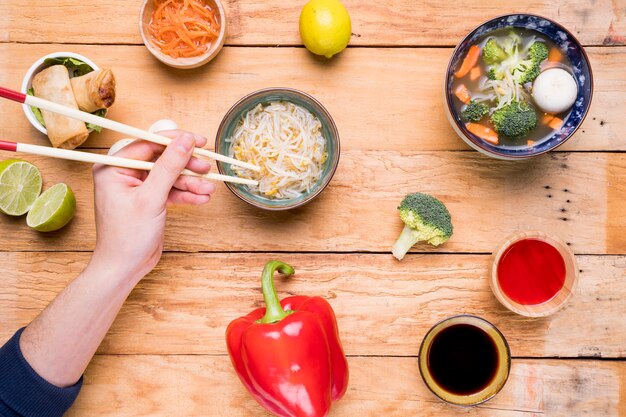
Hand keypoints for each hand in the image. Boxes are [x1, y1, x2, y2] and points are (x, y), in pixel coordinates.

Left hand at [91, 130, 215, 282]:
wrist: (124, 268)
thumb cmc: (127, 237)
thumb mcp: (151, 198)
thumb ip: (169, 166)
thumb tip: (185, 140)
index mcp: (113, 167)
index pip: (148, 144)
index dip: (175, 141)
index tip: (199, 141)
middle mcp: (124, 173)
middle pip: (162, 159)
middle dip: (186, 166)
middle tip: (206, 168)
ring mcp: (137, 187)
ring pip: (169, 176)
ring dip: (190, 182)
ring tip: (208, 189)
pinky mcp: (149, 200)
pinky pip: (170, 190)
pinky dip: (186, 194)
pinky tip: (202, 197)